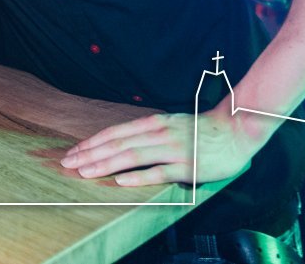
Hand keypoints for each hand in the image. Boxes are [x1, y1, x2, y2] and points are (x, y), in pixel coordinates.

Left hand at [60, 106, 258, 185]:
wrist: (235, 130)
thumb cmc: (201, 129)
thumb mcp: (170, 123)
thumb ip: (148, 132)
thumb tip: (123, 142)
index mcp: (154, 123)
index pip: (116, 132)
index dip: (93, 142)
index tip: (74, 151)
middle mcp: (159, 133)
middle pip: (118, 144)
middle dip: (90, 154)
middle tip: (68, 163)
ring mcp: (172, 149)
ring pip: (132, 157)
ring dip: (105, 164)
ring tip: (85, 172)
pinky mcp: (186, 166)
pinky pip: (158, 172)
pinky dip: (137, 177)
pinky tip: (120, 181)